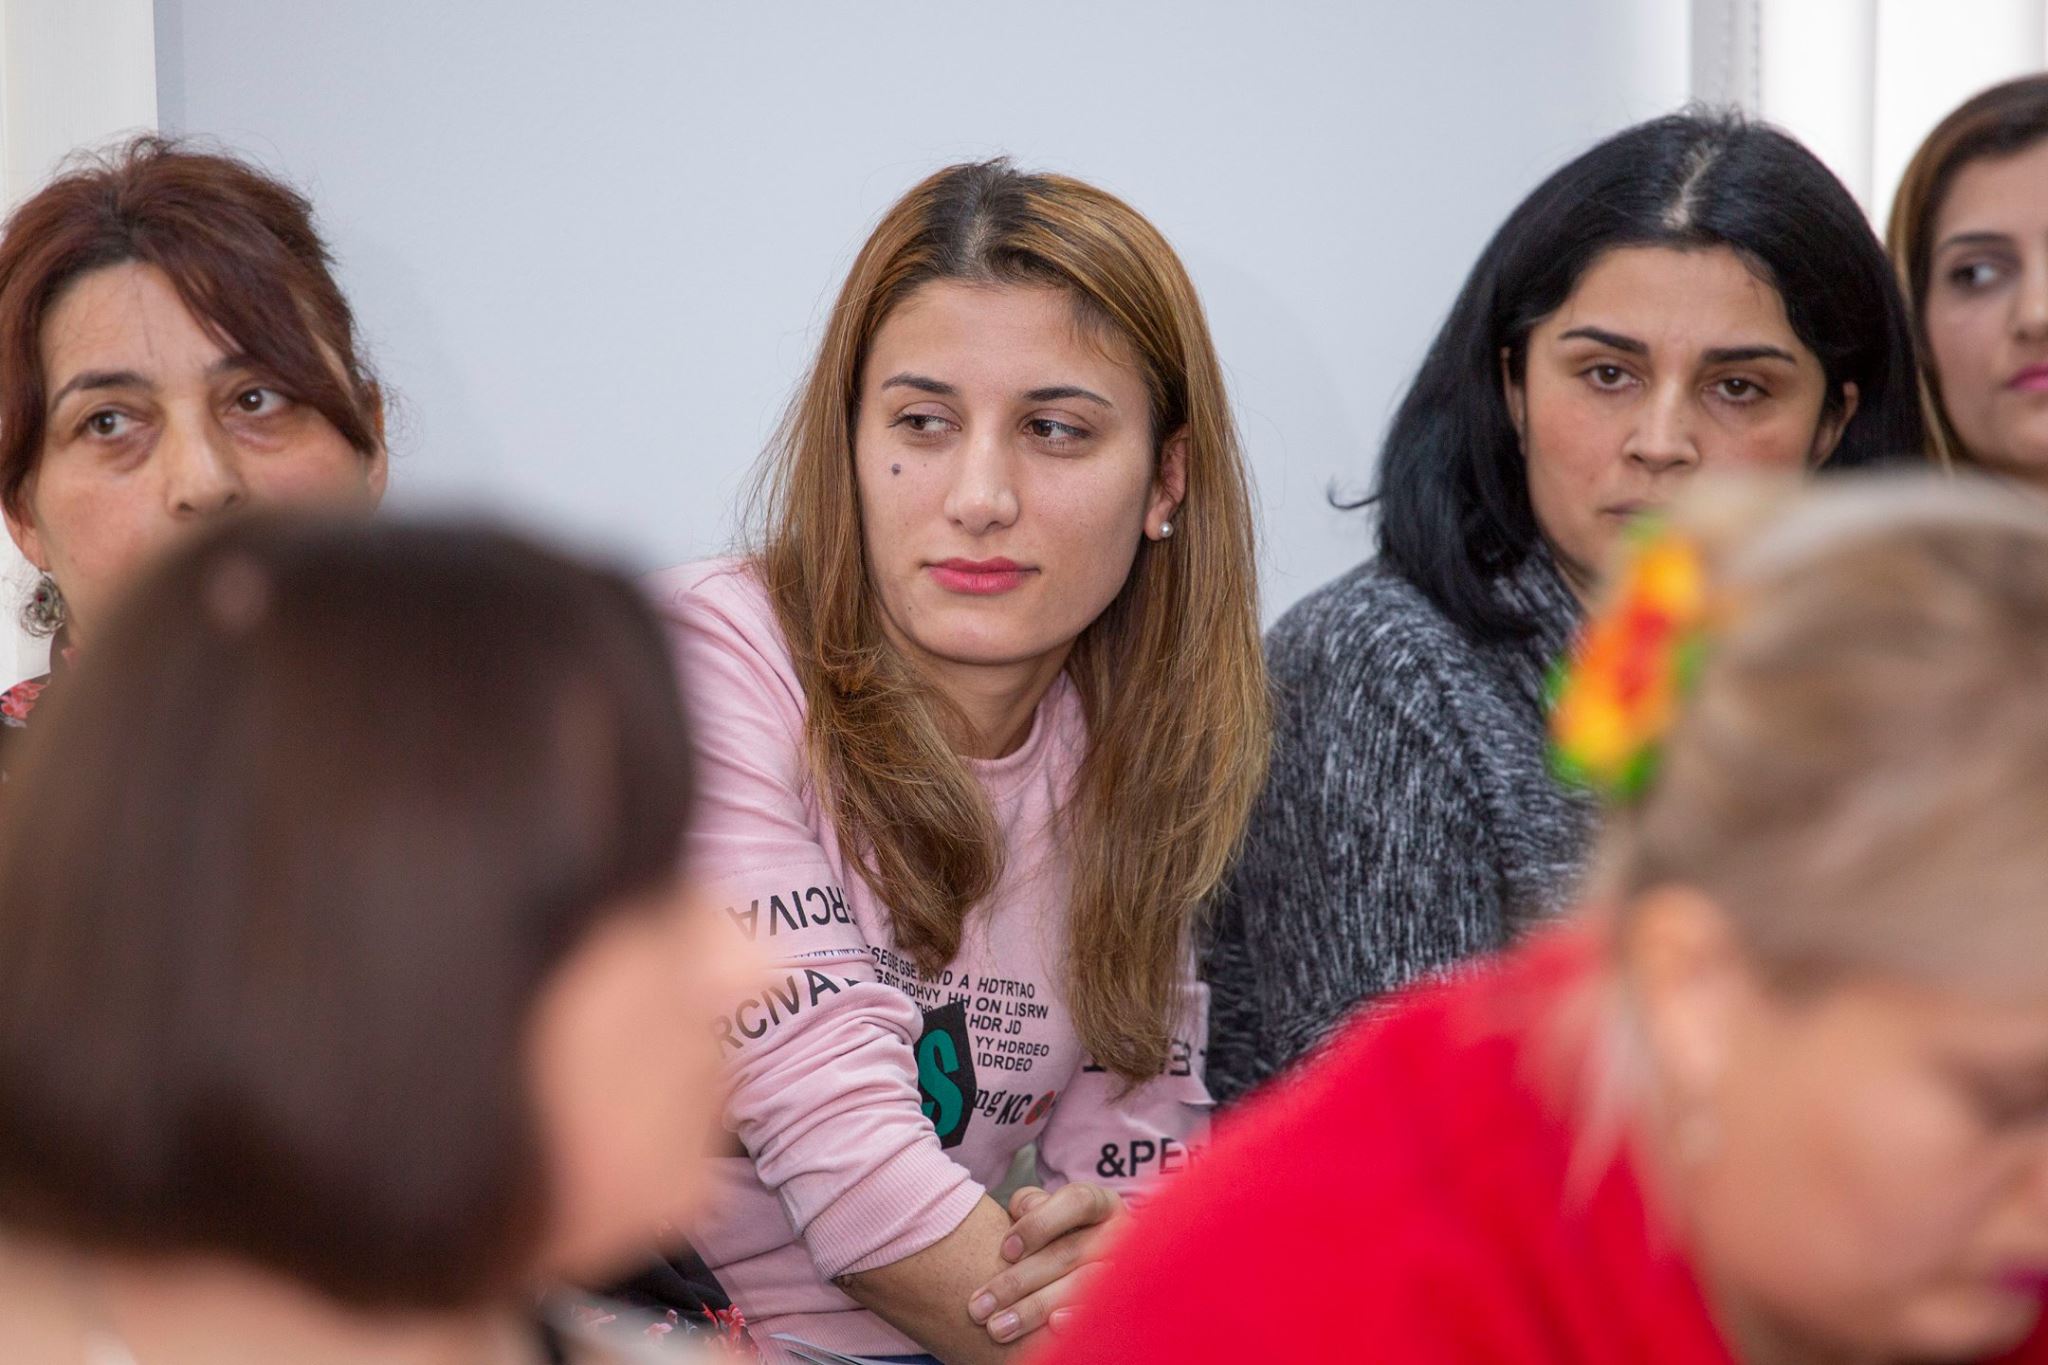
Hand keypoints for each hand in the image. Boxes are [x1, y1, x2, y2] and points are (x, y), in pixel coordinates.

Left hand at [965, 1183, 1127, 1345]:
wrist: (1094, 1263)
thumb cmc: (1060, 1233)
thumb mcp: (1048, 1210)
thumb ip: (1032, 1205)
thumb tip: (1023, 1212)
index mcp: (1100, 1203)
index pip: (1077, 1202)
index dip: (1039, 1224)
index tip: (1005, 1251)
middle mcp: (1118, 1234)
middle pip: (1067, 1253)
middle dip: (1017, 1282)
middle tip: (978, 1307)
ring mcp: (1124, 1269)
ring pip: (1080, 1286)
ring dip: (1034, 1308)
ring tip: (997, 1327)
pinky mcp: (1124, 1300)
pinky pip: (1100, 1312)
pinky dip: (1076, 1318)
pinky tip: (1051, 1326)